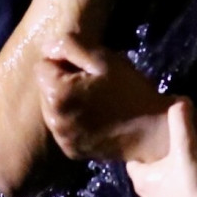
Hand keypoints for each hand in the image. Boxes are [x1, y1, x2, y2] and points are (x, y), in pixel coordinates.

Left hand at [37, 34, 169, 162]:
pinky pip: (63, 127)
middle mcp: (53, 119)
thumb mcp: (103, 59)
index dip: (65, 62)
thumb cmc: (130, 89)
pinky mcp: (70, 150)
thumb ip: (70, 46)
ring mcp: (62, 138)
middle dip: (63, 82)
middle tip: (93, 83)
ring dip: (67, 101)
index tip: (88, 69)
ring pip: (52, 108)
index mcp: (57, 94)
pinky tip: (96, 118)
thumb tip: (47, 48)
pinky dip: (73, 120)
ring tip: (95, 101)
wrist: (153, 130)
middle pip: (45, 88)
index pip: (43, 66)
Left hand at [126, 100, 196, 196]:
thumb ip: (181, 123)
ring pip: (161, 177)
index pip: (131, 155)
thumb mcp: (187, 150)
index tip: (150, 127)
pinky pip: (173, 188)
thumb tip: (179, 99)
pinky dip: (178, 177)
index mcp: (141, 179)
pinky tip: (192, 169)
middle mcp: (147, 194)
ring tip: (182, 148)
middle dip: (156, 150)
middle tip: (168, 133)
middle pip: (147, 165)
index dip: (139, 140)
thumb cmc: (194, 185)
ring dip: (169, 165)